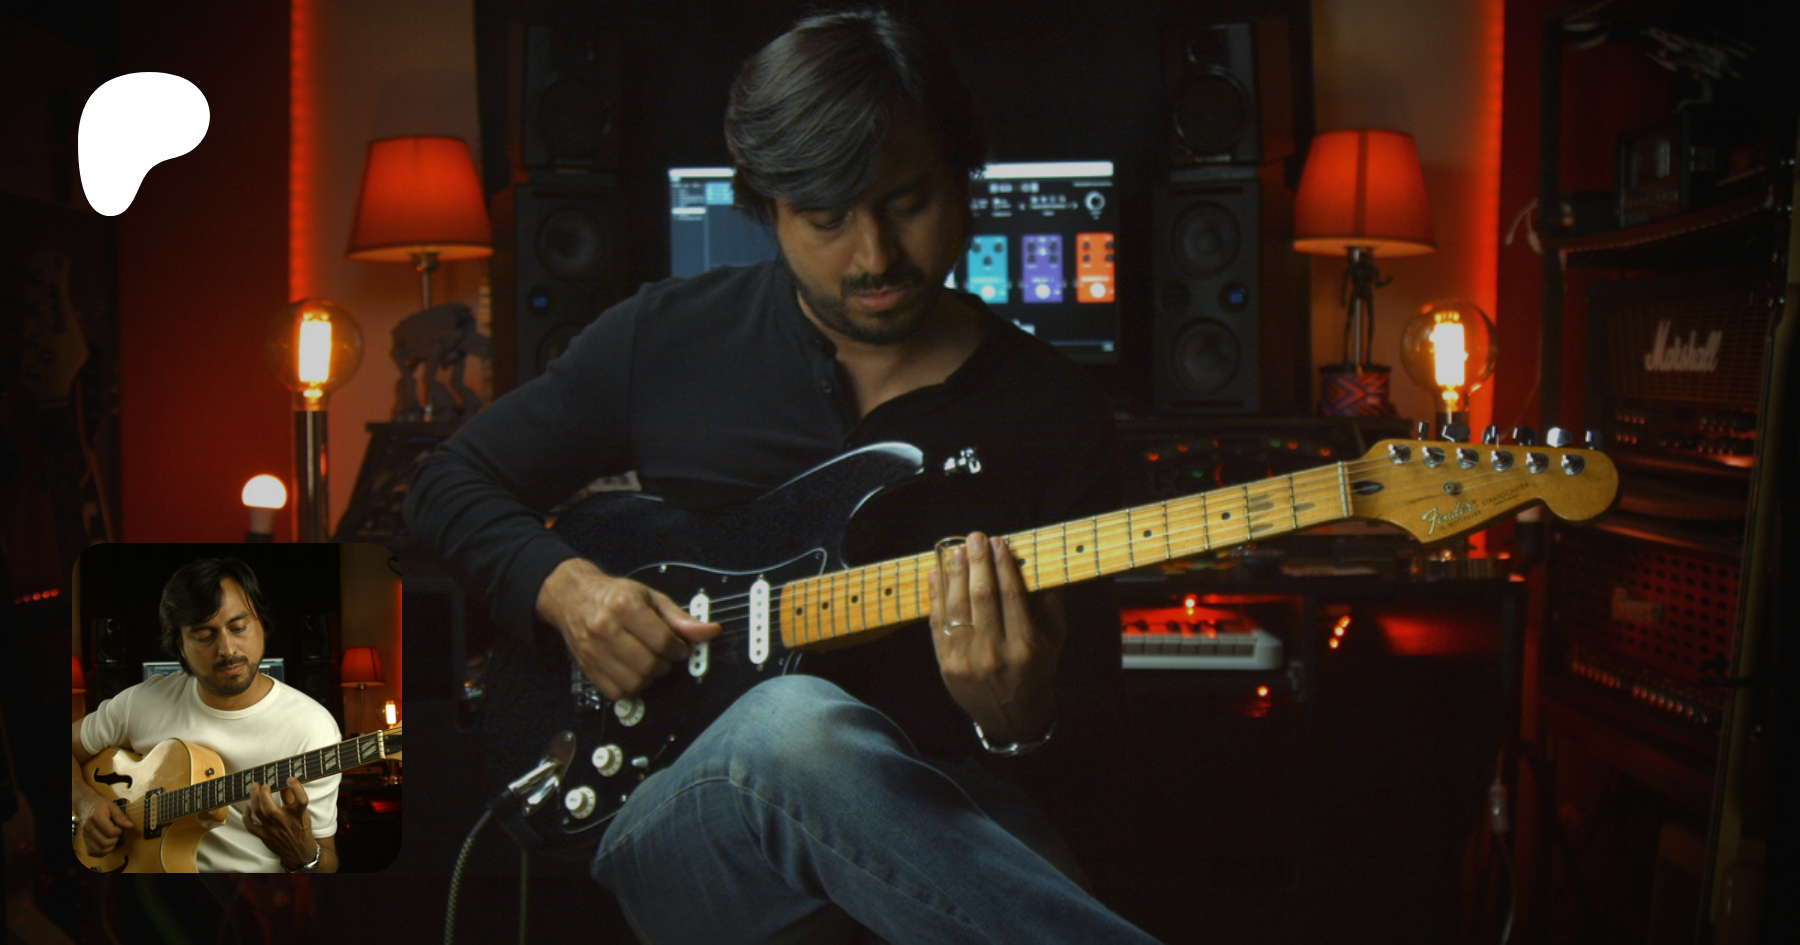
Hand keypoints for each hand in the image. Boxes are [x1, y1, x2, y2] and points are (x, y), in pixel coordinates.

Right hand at [77, 795, 133, 858]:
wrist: (86, 806)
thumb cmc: (100, 806)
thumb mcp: (112, 806)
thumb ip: (121, 816)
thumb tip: (130, 825)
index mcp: (96, 818)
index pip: (110, 832)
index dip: (119, 832)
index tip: (119, 828)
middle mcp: (89, 828)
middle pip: (105, 843)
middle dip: (115, 840)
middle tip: (116, 834)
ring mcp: (86, 836)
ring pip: (99, 850)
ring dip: (109, 847)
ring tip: (111, 839)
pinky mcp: (85, 841)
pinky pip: (93, 852)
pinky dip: (102, 851)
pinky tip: (106, 845)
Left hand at [243, 777, 314, 868]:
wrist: (299, 852)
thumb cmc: (301, 830)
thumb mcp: (303, 814)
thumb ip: (293, 800)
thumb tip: (284, 785)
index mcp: (298, 816)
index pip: (301, 800)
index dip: (296, 788)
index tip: (291, 779)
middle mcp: (285, 823)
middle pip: (270, 808)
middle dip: (264, 793)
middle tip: (264, 784)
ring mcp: (273, 830)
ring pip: (259, 813)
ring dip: (254, 799)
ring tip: (255, 788)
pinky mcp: (265, 836)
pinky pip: (251, 826)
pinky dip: (246, 817)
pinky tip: (247, 808)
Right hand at [537, 557, 721, 700]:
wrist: (572, 598)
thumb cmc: (614, 596)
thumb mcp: (650, 598)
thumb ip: (680, 618)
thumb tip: (710, 631)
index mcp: (624, 606)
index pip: (662, 640)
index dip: (678, 648)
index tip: (679, 647)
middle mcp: (606, 629)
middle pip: (649, 664)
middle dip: (665, 664)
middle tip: (665, 655)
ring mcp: (594, 651)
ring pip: (634, 682)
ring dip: (650, 678)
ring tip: (649, 663)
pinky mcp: (587, 668)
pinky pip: (616, 692)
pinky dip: (631, 687)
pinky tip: (633, 671)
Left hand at [929, 532, 1062, 743]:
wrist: (1013, 717)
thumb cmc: (1036, 672)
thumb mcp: (1055, 641)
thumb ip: (1051, 604)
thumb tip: (1042, 564)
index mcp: (1025, 646)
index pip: (1011, 595)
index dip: (1003, 565)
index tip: (998, 542)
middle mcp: (995, 653)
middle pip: (982, 596)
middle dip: (977, 562)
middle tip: (975, 537)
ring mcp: (967, 660)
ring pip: (957, 607)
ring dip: (955, 574)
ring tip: (955, 551)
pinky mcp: (946, 664)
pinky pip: (938, 623)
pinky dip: (935, 596)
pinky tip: (936, 574)